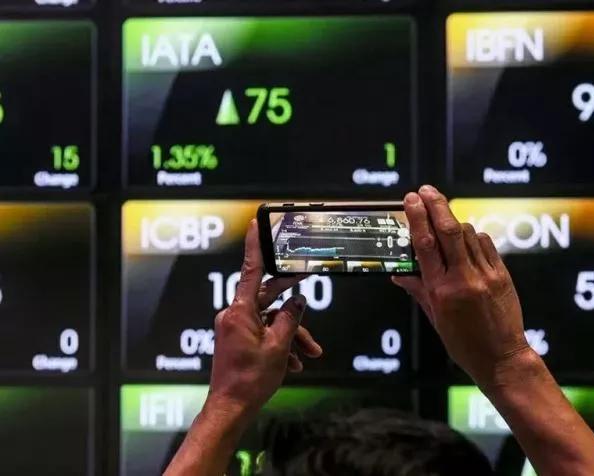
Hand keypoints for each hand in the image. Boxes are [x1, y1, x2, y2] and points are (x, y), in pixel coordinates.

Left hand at [207, 219, 322, 412]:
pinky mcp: (238, 339)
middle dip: (292, 304)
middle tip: (307, 282)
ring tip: (310, 352)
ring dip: (291, 334)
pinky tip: (294, 361)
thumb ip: (291, 319)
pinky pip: (264, 332)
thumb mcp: (279, 347)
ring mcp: (235, 327)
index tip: (255, 224)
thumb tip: (298, 301)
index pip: (250, 270)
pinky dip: (281, 343)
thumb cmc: (250, 380)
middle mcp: (234, 315)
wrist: (231, 407)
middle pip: (267, 296)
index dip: (255, 245)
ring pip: (270, 319)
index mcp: (239, 311)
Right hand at [393, 185, 529, 389]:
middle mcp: (464, 279)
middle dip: (436, 205)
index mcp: (442, 291)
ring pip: (469, 234)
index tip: (411, 200)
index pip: (426, 245)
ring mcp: (486, 275)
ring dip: (454, 223)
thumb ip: (419, 290)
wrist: (502, 358)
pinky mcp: (502, 275)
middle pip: (449, 230)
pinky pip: (486, 245)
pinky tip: (467, 240)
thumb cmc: (464, 343)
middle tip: (426, 190)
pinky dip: (474, 237)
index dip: (417, 218)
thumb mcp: (435, 319)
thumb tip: (401, 274)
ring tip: (444, 221)